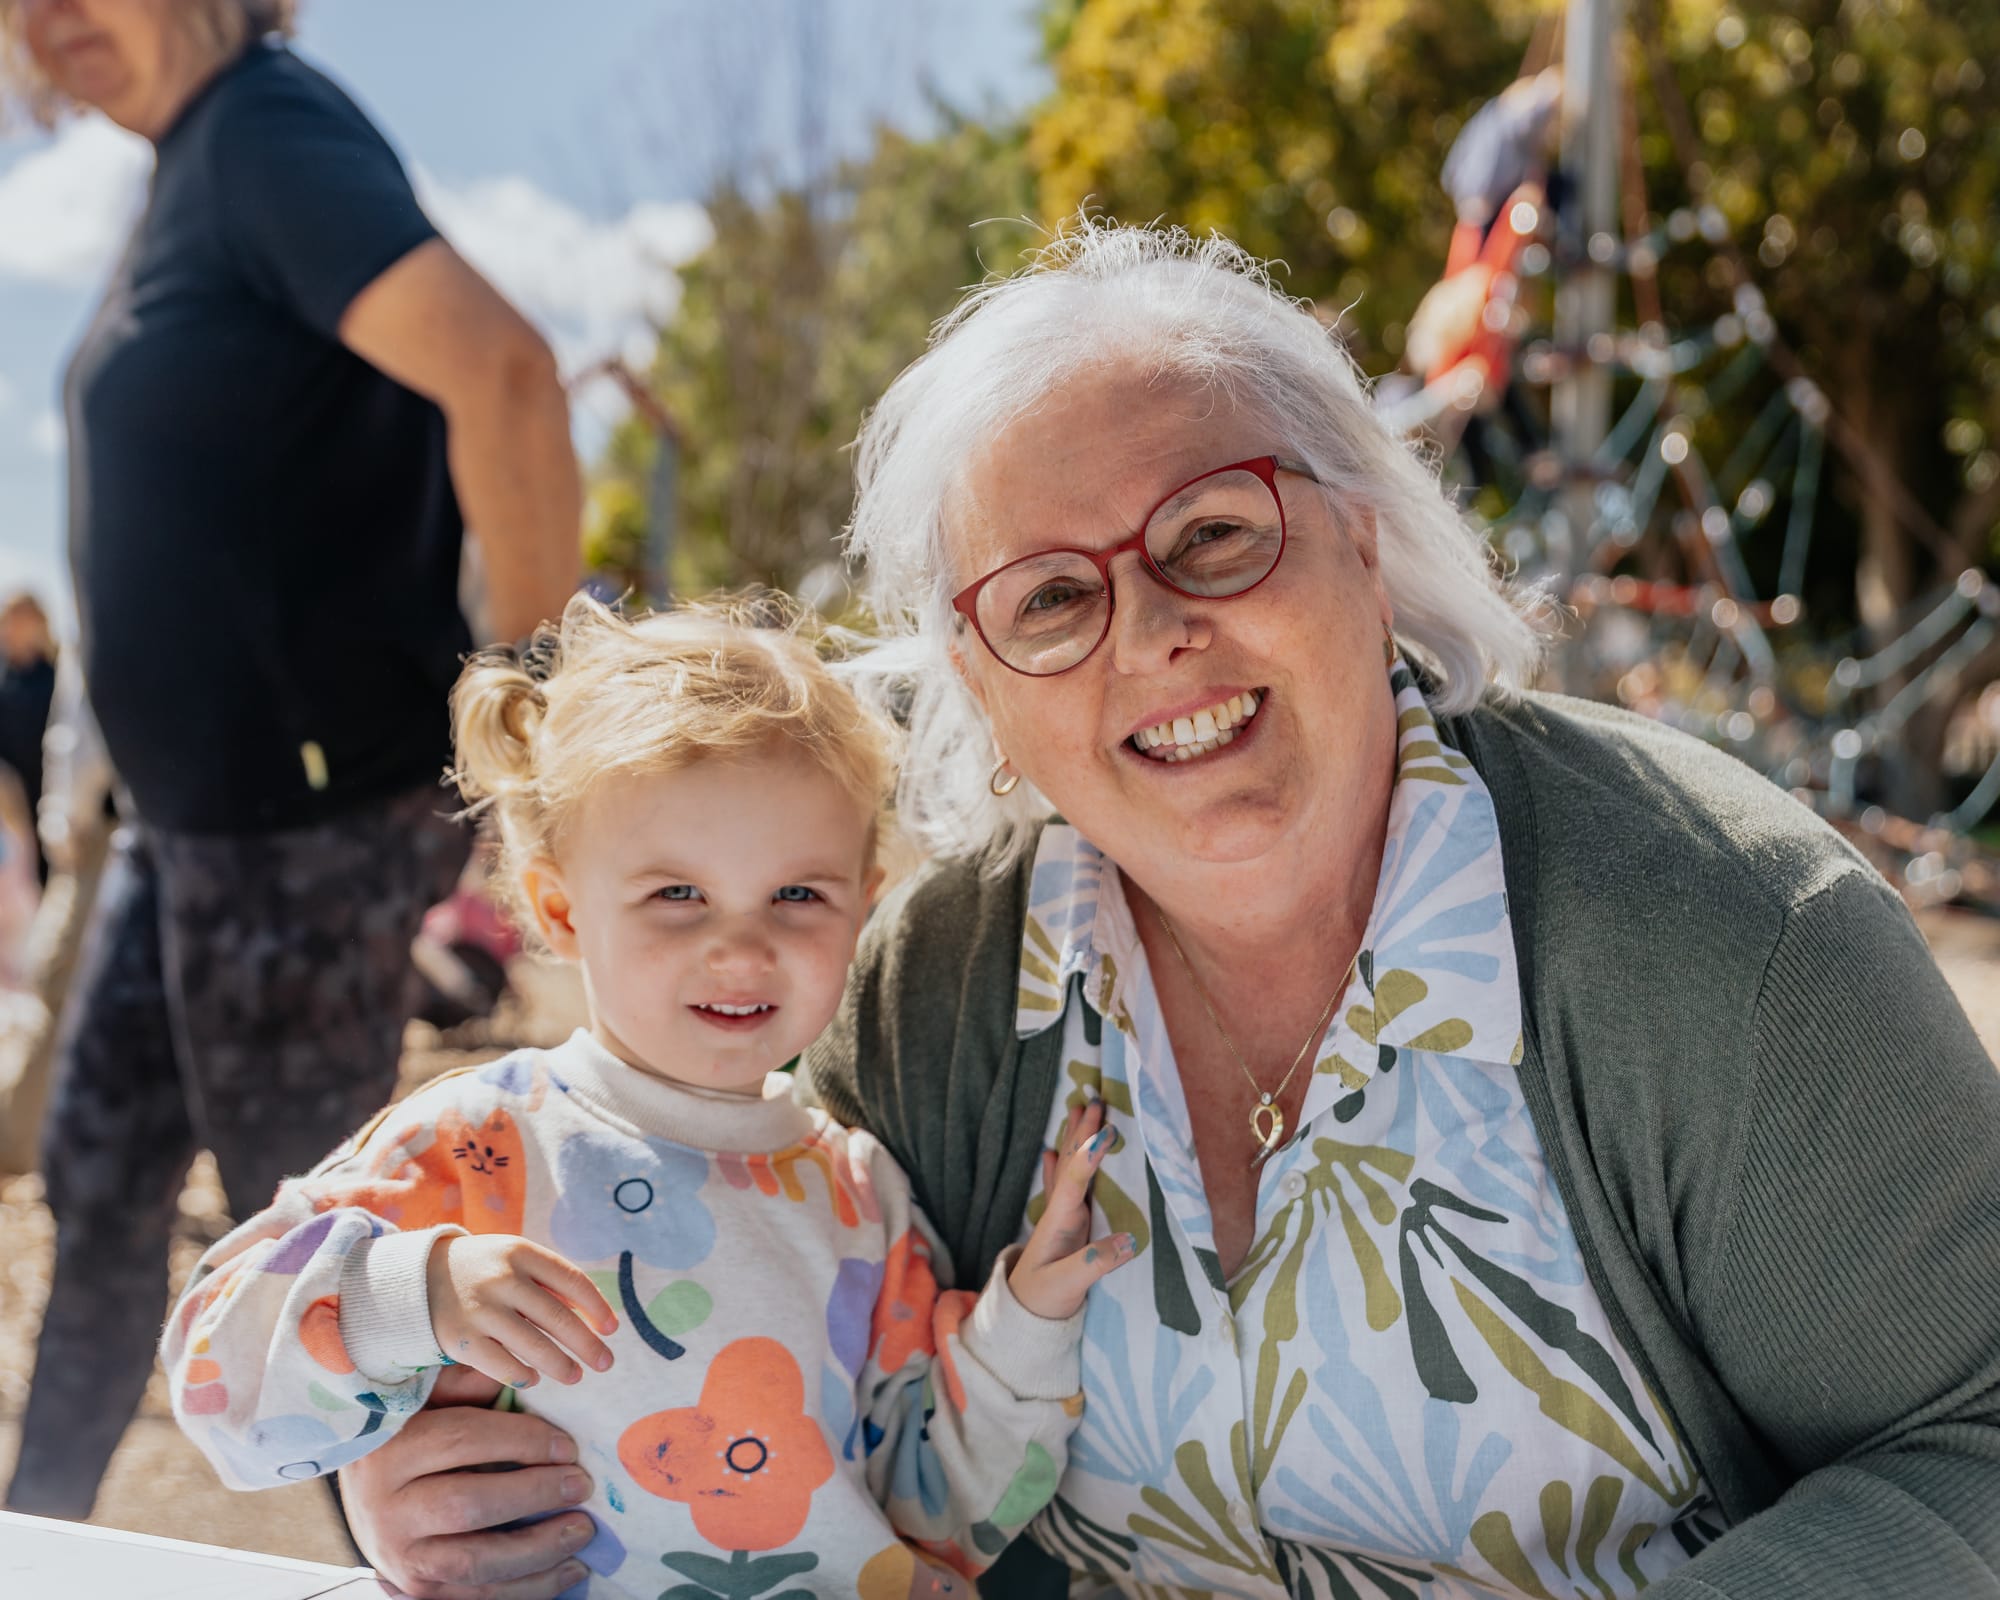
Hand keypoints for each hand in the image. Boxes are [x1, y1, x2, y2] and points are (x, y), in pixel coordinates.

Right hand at [338, 1366, 594, 1599]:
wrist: (369, 1500)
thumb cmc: (411, 1437)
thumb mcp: (428, 1400)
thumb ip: (467, 1383)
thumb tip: (520, 1377)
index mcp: (391, 1452)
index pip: (462, 1441)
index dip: (522, 1441)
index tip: (569, 1445)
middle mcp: (388, 1511)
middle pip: (467, 1505)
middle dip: (534, 1494)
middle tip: (582, 1485)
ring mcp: (402, 1560)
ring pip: (475, 1562)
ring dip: (539, 1549)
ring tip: (583, 1530)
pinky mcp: (418, 1593)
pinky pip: (478, 1598)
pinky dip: (530, 1589)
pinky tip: (569, 1569)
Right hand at [427, 1234, 617, 1388]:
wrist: (417, 1279)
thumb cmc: (483, 1269)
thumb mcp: (514, 1259)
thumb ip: (549, 1281)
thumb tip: (593, 1317)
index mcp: (521, 1252)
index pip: (572, 1280)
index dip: (597, 1307)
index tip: (613, 1328)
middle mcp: (502, 1279)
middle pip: (557, 1318)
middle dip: (587, 1344)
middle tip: (606, 1363)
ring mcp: (480, 1310)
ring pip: (534, 1346)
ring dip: (561, 1365)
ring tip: (576, 1376)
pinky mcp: (460, 1340)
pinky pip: (502, 1365)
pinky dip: (523, 1375)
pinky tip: (534, 1378)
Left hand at [1008, 1100, 1134, 1319]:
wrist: (1022, 1317)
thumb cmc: (1043, 1300)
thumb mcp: (1069, 1285)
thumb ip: (1095, 1263)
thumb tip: (1130, 1240)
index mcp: (1059, 1222)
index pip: (1074, 1181)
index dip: (1088, 1156)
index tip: (1104, 1130)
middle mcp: (1059, 1212)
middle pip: (1071, 1164)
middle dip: (1082, 1132)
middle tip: (1094, 1099)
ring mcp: (1061, 1218)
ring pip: (1069, 1169)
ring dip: (1074, 1139)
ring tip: (1077, 1109)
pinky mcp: (1064, 1227)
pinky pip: (1064, 1187)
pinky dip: (1061, 1165)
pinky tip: (1049, 1151)